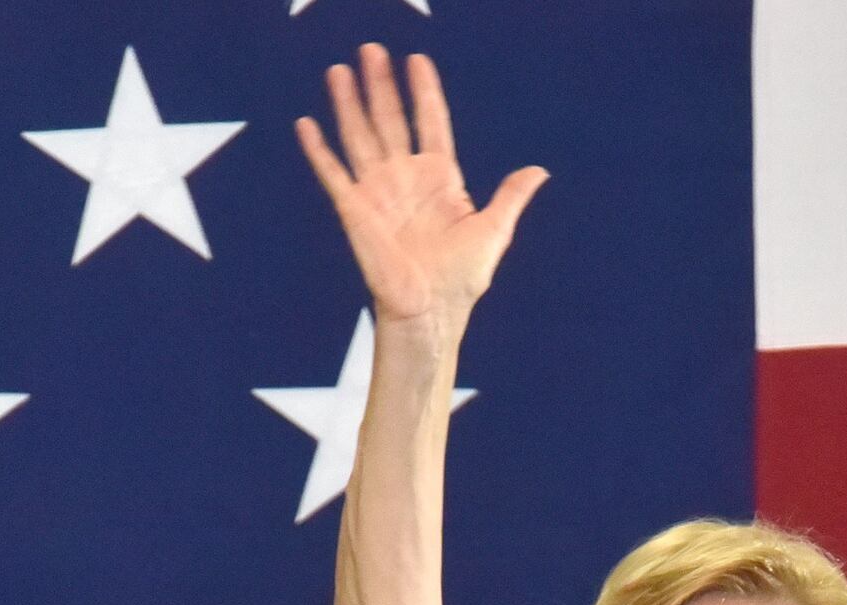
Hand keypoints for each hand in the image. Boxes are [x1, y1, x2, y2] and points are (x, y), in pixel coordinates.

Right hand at [295, 46, 547, 332]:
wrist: (430, 312)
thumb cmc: (462, 280)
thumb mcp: (494, 230)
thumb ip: (511, 196)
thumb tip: (540, 170)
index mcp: (439, 179)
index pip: (430, 122)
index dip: (424, 91)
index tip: (417, 59)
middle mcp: (405, 178)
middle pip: (389, 120)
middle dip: (380, 85)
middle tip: (370, 50)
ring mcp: (377, 191)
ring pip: (359, 136)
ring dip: (349, 103)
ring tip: (339, 70)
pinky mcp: (353, 210)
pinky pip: (332, 173)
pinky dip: (318, 149)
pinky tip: (306, 124)